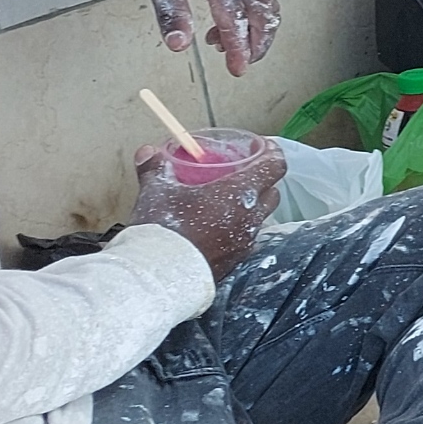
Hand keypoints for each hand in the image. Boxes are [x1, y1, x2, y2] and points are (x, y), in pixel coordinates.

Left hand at [95, 0, 282, 75]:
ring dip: (256, 32)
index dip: (238, 45)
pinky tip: (220, 30)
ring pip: (266, 5)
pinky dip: (250, 19)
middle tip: (239, 66)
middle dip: (258, 42)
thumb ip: (171, 12)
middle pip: (265, 11)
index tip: (238, 70)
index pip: (233, 15)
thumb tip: (179, 46)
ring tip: (226, 48)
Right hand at [130, 134, 285, 280]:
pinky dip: (237, 229)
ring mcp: (245, 241)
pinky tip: (215, 229)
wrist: (159, 277)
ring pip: (259, 217)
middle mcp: (250, 217)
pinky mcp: (236, 261)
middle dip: (261, 180)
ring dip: (249, 207)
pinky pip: (246, 239)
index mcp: (239, 193)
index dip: (271, 152)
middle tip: (239, 174)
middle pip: (271, 191)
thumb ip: (154, 168)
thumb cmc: (163, 230)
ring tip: (224, 202)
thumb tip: (148, 151)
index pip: (275, 165)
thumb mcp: (156, 192)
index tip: (260, 146)